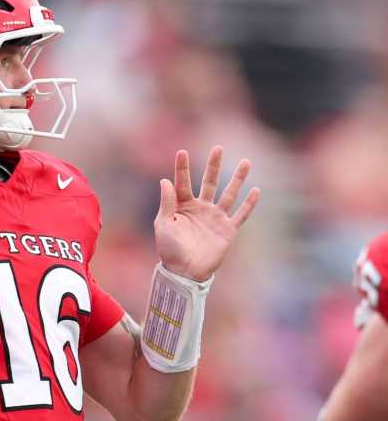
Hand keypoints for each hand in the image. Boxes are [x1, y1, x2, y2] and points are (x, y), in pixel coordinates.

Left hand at [154, 146, 259, 281]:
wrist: (185, 272)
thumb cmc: (170, 250)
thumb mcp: (164, 224)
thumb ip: (167, 203)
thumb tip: (165, 180)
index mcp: (182, 206)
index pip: (182, 183)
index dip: (182, 167)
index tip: (181, 151)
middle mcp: (200, 208)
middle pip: (209, 182)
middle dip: (214, 166)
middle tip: (218, 148)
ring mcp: (215, 218)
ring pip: (229, 194)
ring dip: (237, 179)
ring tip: (246, 162)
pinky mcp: (227, 229)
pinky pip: (241, 214)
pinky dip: (249, 204)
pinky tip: (256, 190)